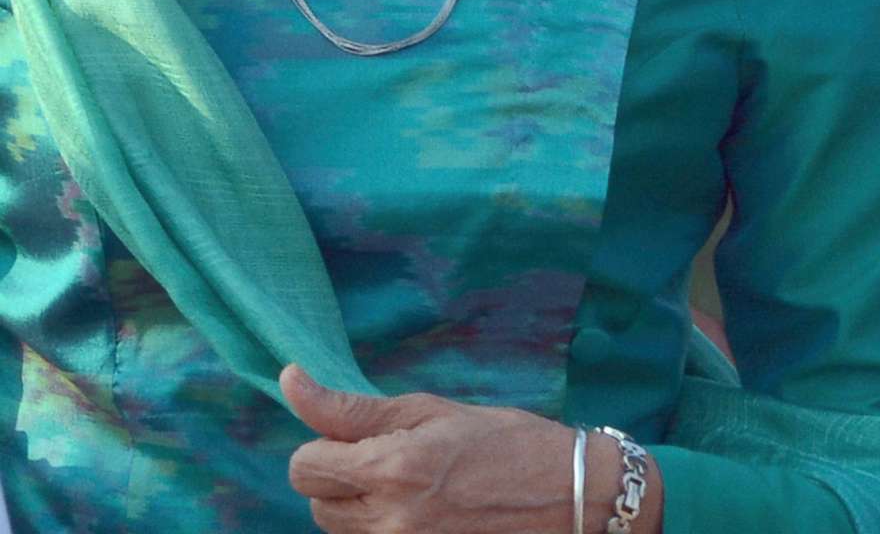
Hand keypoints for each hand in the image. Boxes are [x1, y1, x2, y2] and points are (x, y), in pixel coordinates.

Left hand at [282, 363, 619, 532]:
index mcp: (393, 468)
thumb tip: (290, 380)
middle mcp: (389, 519)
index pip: (303, 465)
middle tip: (391, 457)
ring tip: (411, 484)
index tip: (359, 435)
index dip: (324, 444)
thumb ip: (354, 407)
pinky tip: (422, 510)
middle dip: (339, 475)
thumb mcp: (434, 410)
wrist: (568, 495)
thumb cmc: (508, 441)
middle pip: (314, 501)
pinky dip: (381, 525)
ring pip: (337, 528)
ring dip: (358, 505)